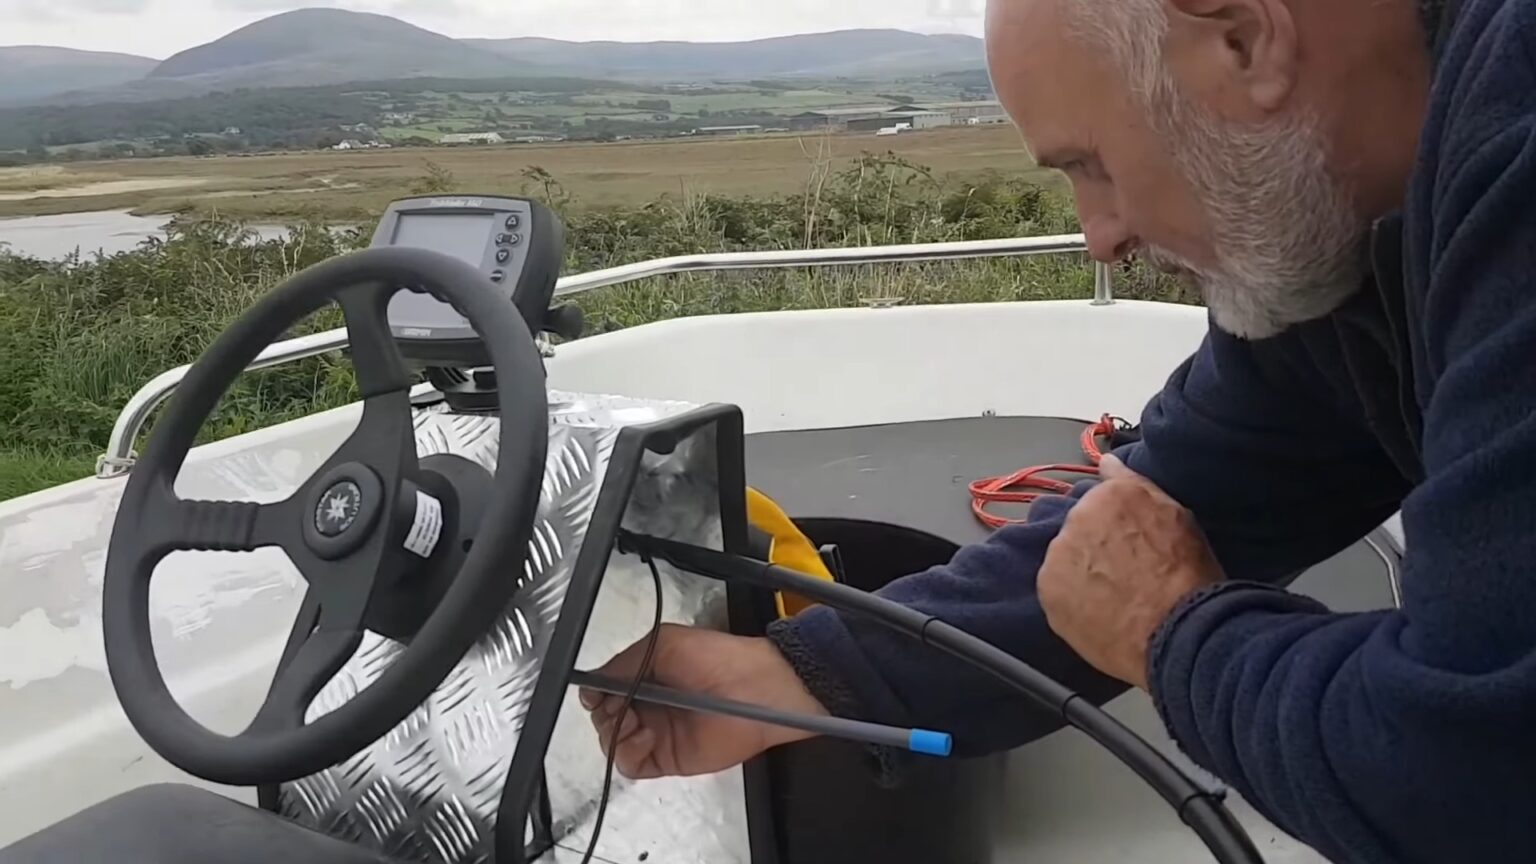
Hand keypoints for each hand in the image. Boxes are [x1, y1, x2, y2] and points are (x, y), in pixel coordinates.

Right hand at [579, 624, 827, 779]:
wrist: (753, 688)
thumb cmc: (716, 659)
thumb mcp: (664, 644)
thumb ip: (624, 662)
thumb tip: (594, 682)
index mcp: (645, 677)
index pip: (603, 691)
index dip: (595, 694)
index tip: (596, 693)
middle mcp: (647, 706)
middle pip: (603, 719)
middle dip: (603, 713)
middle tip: (619, 706)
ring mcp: (655, 734)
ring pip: (612, 743)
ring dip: (613, 733)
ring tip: (635, 722)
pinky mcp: (666, 758)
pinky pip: (630, 765)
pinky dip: (627, 753)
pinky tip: (643, 737)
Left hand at [1038, 454, 1222, 688]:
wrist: (1176, 630)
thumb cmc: (1187, 575)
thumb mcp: (1176, 515)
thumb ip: (1133, 483)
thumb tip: (1106, 461)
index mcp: (1110, 495)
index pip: (1101, 499)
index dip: (1117, 524)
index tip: (1131, 543)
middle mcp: (1077, 518)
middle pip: (1081, 529)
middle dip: (1097, 546)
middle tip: (1127, 573)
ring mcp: (1058, 555)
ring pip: (1066, 558)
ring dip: (1083, 571)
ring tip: (1115, 597)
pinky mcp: (1048, 590)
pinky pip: (1057, 589)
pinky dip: (1073, 599)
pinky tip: (1100, 611)